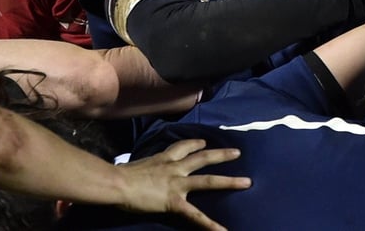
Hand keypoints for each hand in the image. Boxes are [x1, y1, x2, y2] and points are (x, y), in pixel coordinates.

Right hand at [117, 139, 250, 230]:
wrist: (116, 183)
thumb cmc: (118, 176)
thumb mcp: (133, 166)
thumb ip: (142, 168)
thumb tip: (131, 171)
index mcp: (163, 159)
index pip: (182, 147)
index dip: (194, 144)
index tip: (204, 142)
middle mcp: (174, 168)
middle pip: (202, 157)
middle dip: (221, 155)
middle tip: (237, 153)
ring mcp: (177, 184)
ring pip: (208, 180)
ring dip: (229, 181)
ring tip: (248, 183)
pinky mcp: (174, 201)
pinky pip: (195, 215)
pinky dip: (210, 224)